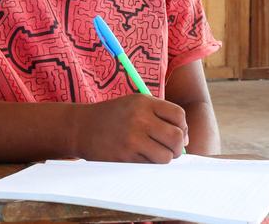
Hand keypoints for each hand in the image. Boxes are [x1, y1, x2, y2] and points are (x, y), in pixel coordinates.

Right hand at [72, 94, 187, 163]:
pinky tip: (140, 157)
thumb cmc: (113, 117)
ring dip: (164, 158)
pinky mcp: (124, 156)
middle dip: (178, 147)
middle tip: (171, 150)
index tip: (178, 134)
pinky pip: (149, 166)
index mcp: (144, 102)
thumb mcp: (134, 104)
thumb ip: (160, 115)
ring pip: (166, 156)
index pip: (178, 115)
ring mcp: (132, 138)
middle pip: (177, 137)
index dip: (183, 127)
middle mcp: (139, 118)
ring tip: (155, 155)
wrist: (81, 127)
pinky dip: (149, 164)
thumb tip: (186, 140)